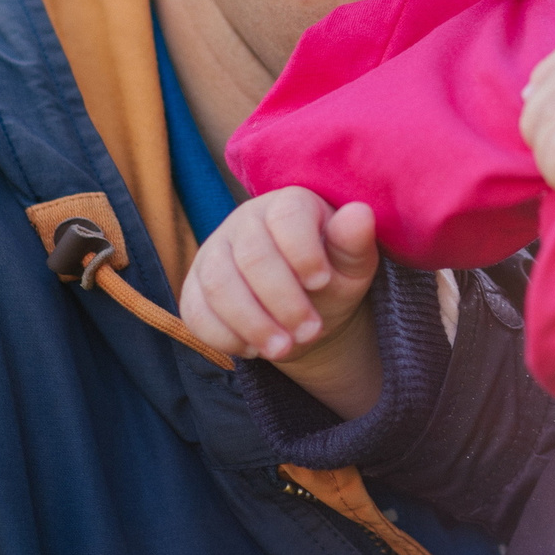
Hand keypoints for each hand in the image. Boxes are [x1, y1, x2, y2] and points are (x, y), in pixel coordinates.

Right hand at [180, 188, 382, 419]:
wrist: (303, 308)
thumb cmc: (330, 277)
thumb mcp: (352, 265)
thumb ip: (354, 243)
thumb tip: (360, 214)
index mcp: (287, 205)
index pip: (287, 216)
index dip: (303, 251)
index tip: (322, 282)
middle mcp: (244, 222)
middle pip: (252, 256)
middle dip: (283, 301)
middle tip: (310, 332)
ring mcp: (214, 252)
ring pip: (218, 284)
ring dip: (252, 323)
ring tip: (283, 349)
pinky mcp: (194, 287)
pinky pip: (196, 311)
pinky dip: (224, 336)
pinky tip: (253, 349)